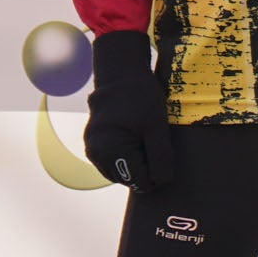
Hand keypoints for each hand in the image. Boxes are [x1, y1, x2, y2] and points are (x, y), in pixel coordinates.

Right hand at [83, 31, 173, 191]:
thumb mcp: (158, 126)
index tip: (164, 148)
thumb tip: (162, 183)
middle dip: (147, 166)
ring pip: (122, 173)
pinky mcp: (94, 145)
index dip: (159, 171)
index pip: (142, 182)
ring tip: (144, 136)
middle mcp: (97, 155)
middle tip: (153, 139)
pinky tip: (137, 137)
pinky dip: (128, 156)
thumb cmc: (141, 97)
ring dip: (137, 162)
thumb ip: (161, 157)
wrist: (121, 73)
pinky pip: (114, 162)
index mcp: (111, 151)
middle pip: (131, 180)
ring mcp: (93, 150)